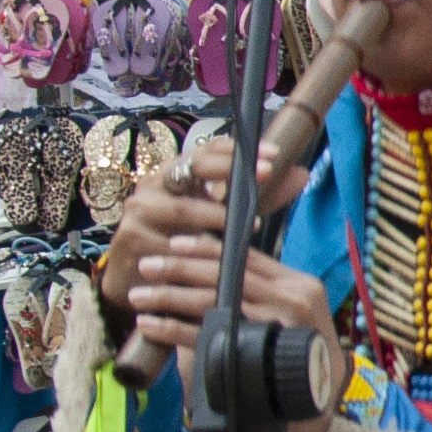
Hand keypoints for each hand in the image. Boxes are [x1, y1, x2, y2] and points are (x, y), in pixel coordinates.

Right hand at [99, 134, 307, 322]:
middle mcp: (152, 186)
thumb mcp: (221, 219)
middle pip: (192, 170)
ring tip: (250, 224)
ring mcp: (139, 212)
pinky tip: (219, 258)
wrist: (136, 282)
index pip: (205, 150)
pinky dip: (197, 251)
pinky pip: (170, 244)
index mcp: (173, 175)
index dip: (237, 149)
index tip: (272, 154)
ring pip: (184, 209)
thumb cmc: (183, 244)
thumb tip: (300, 175)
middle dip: (231, 169)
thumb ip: (257, 198)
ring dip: (219, 215)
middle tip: (266, 172)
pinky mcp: (131, 239)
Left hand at [112, 141, 333, 420]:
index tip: (175, 243)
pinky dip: (174, 328)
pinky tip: (152, 325)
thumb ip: (262, 295)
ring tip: (140, 295)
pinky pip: (207, 333)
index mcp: (298, 284)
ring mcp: (278, 323)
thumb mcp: (291, 316)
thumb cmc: (300, 357)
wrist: (321, 399)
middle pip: (227, 273)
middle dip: (180, 267)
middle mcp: (292, 297)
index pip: (247, 256)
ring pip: (214, 299)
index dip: (207, 248)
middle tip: (147, 266)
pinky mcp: (261, 351)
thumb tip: (212, 273)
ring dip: (170, 295)